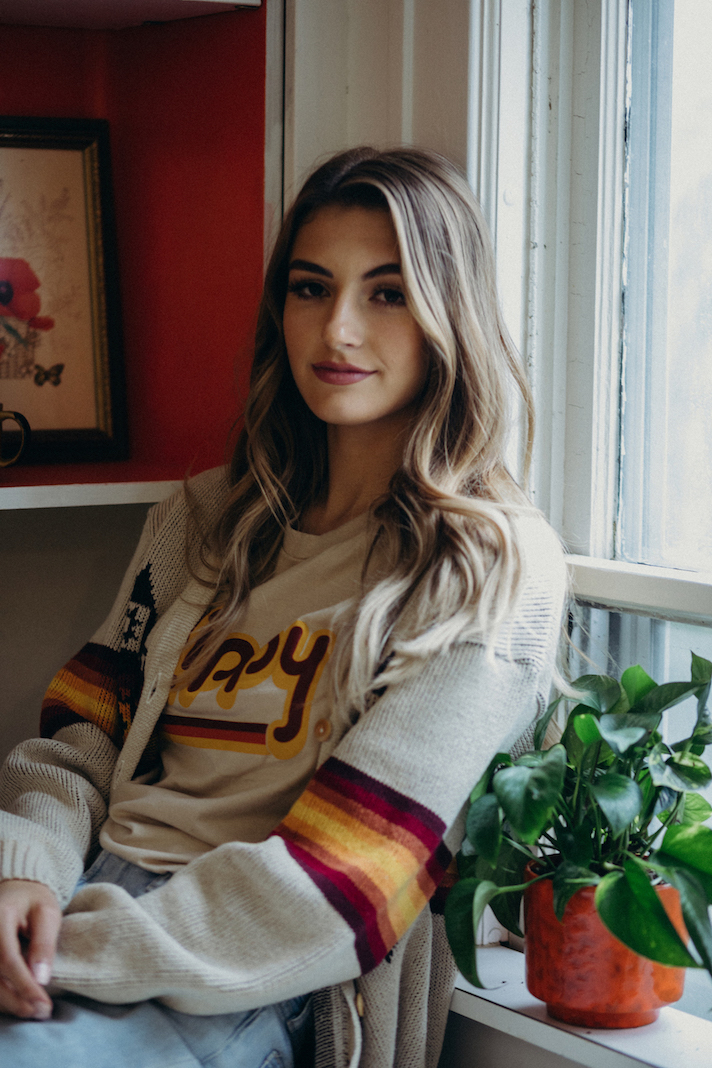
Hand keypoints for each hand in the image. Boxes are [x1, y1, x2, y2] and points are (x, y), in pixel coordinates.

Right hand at [0, 879, 60, 1018]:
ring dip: (9, 1002)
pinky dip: (2, 995)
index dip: (24, 985)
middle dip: (16, 1000)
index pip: (7, 959)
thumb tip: (41, 978)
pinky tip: (19, 1002)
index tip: (43, 1004)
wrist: (15, 891)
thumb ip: (44, 943)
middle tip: (41, 1012)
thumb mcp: (47, 913)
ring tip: (33, 1011)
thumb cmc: (34, 901)